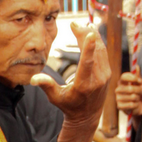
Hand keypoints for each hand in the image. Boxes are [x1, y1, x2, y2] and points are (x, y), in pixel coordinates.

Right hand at [32, 22, 110, 141]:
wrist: (87, 117)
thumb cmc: (68, 106)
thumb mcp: (55, 98)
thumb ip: (46, 86)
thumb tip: (33, 78)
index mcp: (83, 86)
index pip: (87, 64)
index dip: (89, 48)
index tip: (89, 33)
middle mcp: (97, 80)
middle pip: (94, 51)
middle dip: (85, 34)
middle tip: (74, 24)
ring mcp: (105, 76)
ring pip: (101, 49)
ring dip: (91, 35)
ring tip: (80, 25)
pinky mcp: (108, 72)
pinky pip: (104, 52)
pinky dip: (97, 41)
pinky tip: (90, 32)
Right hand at [115, 67, 141, 115]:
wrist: (139, 105)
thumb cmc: (139, 92)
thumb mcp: (141, 83)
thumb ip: (138, 76)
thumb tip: (137, 67)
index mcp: (122, 82)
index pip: (123, 77)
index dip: (132, 78)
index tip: (139, 80)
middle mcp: (118, 89)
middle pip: (130, 88)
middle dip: (139, 90)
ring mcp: (117, 98)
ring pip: (132, 97)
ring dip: (138, 98)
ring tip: (137, 98)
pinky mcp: (119, 106)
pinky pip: (131, 104)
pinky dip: (136, 105)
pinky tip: (135, 105)